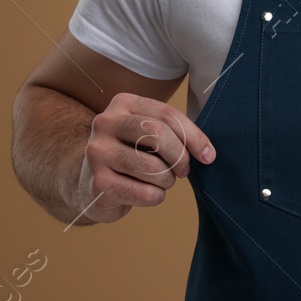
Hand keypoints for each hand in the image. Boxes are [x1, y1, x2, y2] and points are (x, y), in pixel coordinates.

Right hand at [72, 93, 215, 224]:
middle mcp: (105, 122)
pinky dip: (156, 197)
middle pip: (157, 134)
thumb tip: (207, 153)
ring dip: (167, 180)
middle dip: (180, 157)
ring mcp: (97, 152)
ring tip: (163, 182)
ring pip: (151, 167)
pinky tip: (150, 193)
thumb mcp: (149, 135)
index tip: (208, 156)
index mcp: (123, 103)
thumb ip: (176, 134)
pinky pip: (143, 193)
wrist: (92, 184)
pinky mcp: (98, 182)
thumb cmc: (131, 155)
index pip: (166, 115)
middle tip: (184, 171)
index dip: (193, 136)